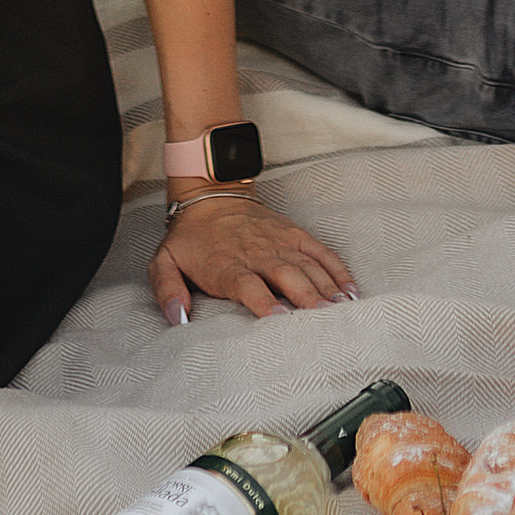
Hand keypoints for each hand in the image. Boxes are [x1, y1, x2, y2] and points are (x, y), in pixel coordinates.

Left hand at [149, 190, 359, 324]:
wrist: (211, 195)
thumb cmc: (191, 238)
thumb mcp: (164, 261)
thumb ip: (167, 290)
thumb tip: (177, 318)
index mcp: (226, 265)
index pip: (247, 285)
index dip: (263, 301)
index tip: (278, 317)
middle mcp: (257, 254)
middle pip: (286, 276)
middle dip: (306, 297)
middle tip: (323, 320)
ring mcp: (279, 243)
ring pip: (308, 266)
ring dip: (327, 288)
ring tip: (342, 309)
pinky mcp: (294, 234)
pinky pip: (320, 252)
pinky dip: (337, 270)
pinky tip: (350, 290)